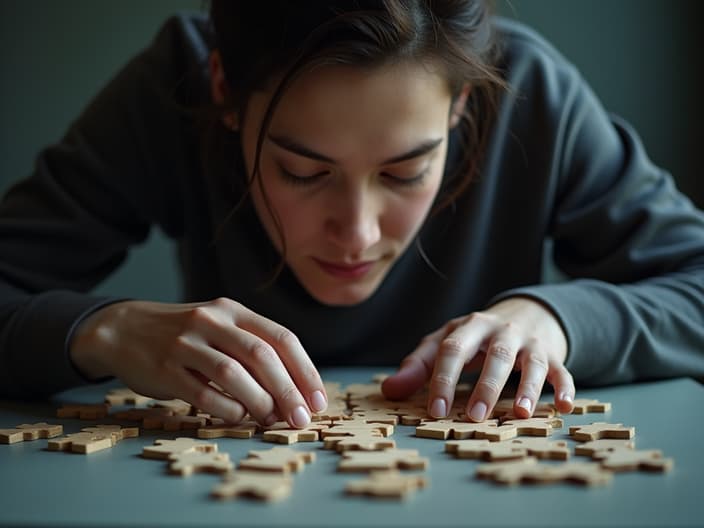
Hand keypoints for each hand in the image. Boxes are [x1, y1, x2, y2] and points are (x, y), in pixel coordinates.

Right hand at [69, 298, 326, 427]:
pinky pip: (202, 393)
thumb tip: (295, 390)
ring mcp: (186, 343)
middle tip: (301, 418)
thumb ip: (253, 349)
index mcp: (233, 311)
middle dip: (288, 391)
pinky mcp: (164, 368)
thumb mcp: (220, 327)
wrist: (123, 329)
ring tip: (271, 419)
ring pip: (233, 374)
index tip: (318, 400)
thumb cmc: (185, 336)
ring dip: (259, 401)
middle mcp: (212, 321)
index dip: (305, 371)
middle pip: (262, 356)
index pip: (282, 338)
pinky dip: (226, 409)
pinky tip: (238, 417)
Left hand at [381, 296, 573, 419]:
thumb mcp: (445, 343)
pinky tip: (564, 408)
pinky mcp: (553, 355)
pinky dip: (565, 388)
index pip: (452, 349)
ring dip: (528, 388)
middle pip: (495, 354)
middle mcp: (501, 330)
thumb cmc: (475, 337)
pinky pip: (561, 370)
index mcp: (468, 326)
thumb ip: (418, 366)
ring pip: (531, 362)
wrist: (525, 313)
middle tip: (474, 416)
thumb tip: (388, 391)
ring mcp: (529, 342)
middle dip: (486, 386)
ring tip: (520, 414)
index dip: (442, 379)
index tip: (434, 410)